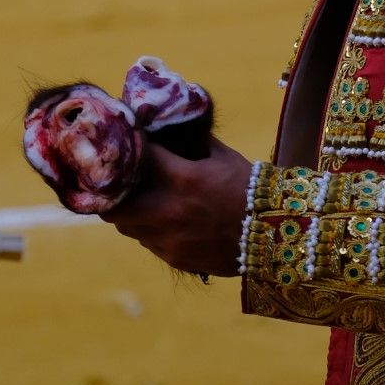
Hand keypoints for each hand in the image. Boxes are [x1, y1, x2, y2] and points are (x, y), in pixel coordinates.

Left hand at [102, 135, 251, 278]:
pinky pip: (147, 242)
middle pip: (114, 205)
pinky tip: (161, 220)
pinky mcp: (174, 258)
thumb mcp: (222, 157)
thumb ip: (192, 142)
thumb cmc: (249, 188)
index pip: (136, 159)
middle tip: (115, 180)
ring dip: (127, 211)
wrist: (273, 236)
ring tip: (137, 199)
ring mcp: (169, 239)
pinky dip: (147, 229)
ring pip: (126, 226)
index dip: (125, 149)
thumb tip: (168, 126)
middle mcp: (168, 211)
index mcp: (183, 179)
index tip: (120, 141)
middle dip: (111, 191)